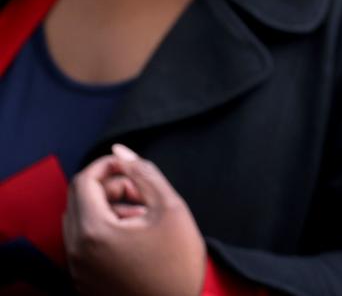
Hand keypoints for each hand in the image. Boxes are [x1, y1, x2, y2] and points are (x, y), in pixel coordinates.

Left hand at [63, 144, 205, 295]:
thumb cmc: (178, 261)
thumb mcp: (170, 207)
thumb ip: (143, 173)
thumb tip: (121, 151)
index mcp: (94, 232)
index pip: (84, 180)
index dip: (108, 165)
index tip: (131, 166)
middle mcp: (76, 251)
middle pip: (79, 198)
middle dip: (110, 186)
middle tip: (142, 193)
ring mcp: (77, 267)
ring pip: (81, 218)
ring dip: (108, 207)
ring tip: (143, 216)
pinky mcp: (83, 278)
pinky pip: (83, 241)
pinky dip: (104, 229)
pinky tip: (134, 235)